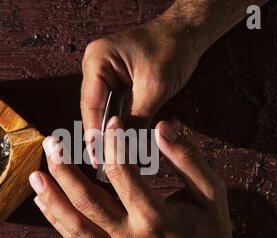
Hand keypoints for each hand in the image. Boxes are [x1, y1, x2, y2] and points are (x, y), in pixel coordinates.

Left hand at [30, 117, 262, 237]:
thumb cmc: (210, 230)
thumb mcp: (211, 190)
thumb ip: (188, 157)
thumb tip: (164, 127)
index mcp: (155, 216)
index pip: (122, 174)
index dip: (114, 143)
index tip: (112, 122)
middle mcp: (129, 234)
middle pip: (87, 200)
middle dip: (65, 169)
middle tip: (52, 142)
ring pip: (74, 224)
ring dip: (52, 197)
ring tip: (36, 173)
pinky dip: (56, 219)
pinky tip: (43, 201)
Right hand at [81, 16, 203, 166]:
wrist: (186, 32)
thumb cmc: (172, 48)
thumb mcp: (154, 87)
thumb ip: (136, 118)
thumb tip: (125, 149)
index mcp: (98, 60)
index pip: (90, 105)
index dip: (94, 135)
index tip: (97, 160)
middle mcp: (96, 66)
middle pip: (94, 109)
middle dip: (102, 136)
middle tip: (104, 165)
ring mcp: (105, 73)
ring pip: (104, 111)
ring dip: (112, 132)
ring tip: (114, 158)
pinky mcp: (117, 80)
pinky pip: (115, 106)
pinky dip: (122, 123)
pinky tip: (125, 141)